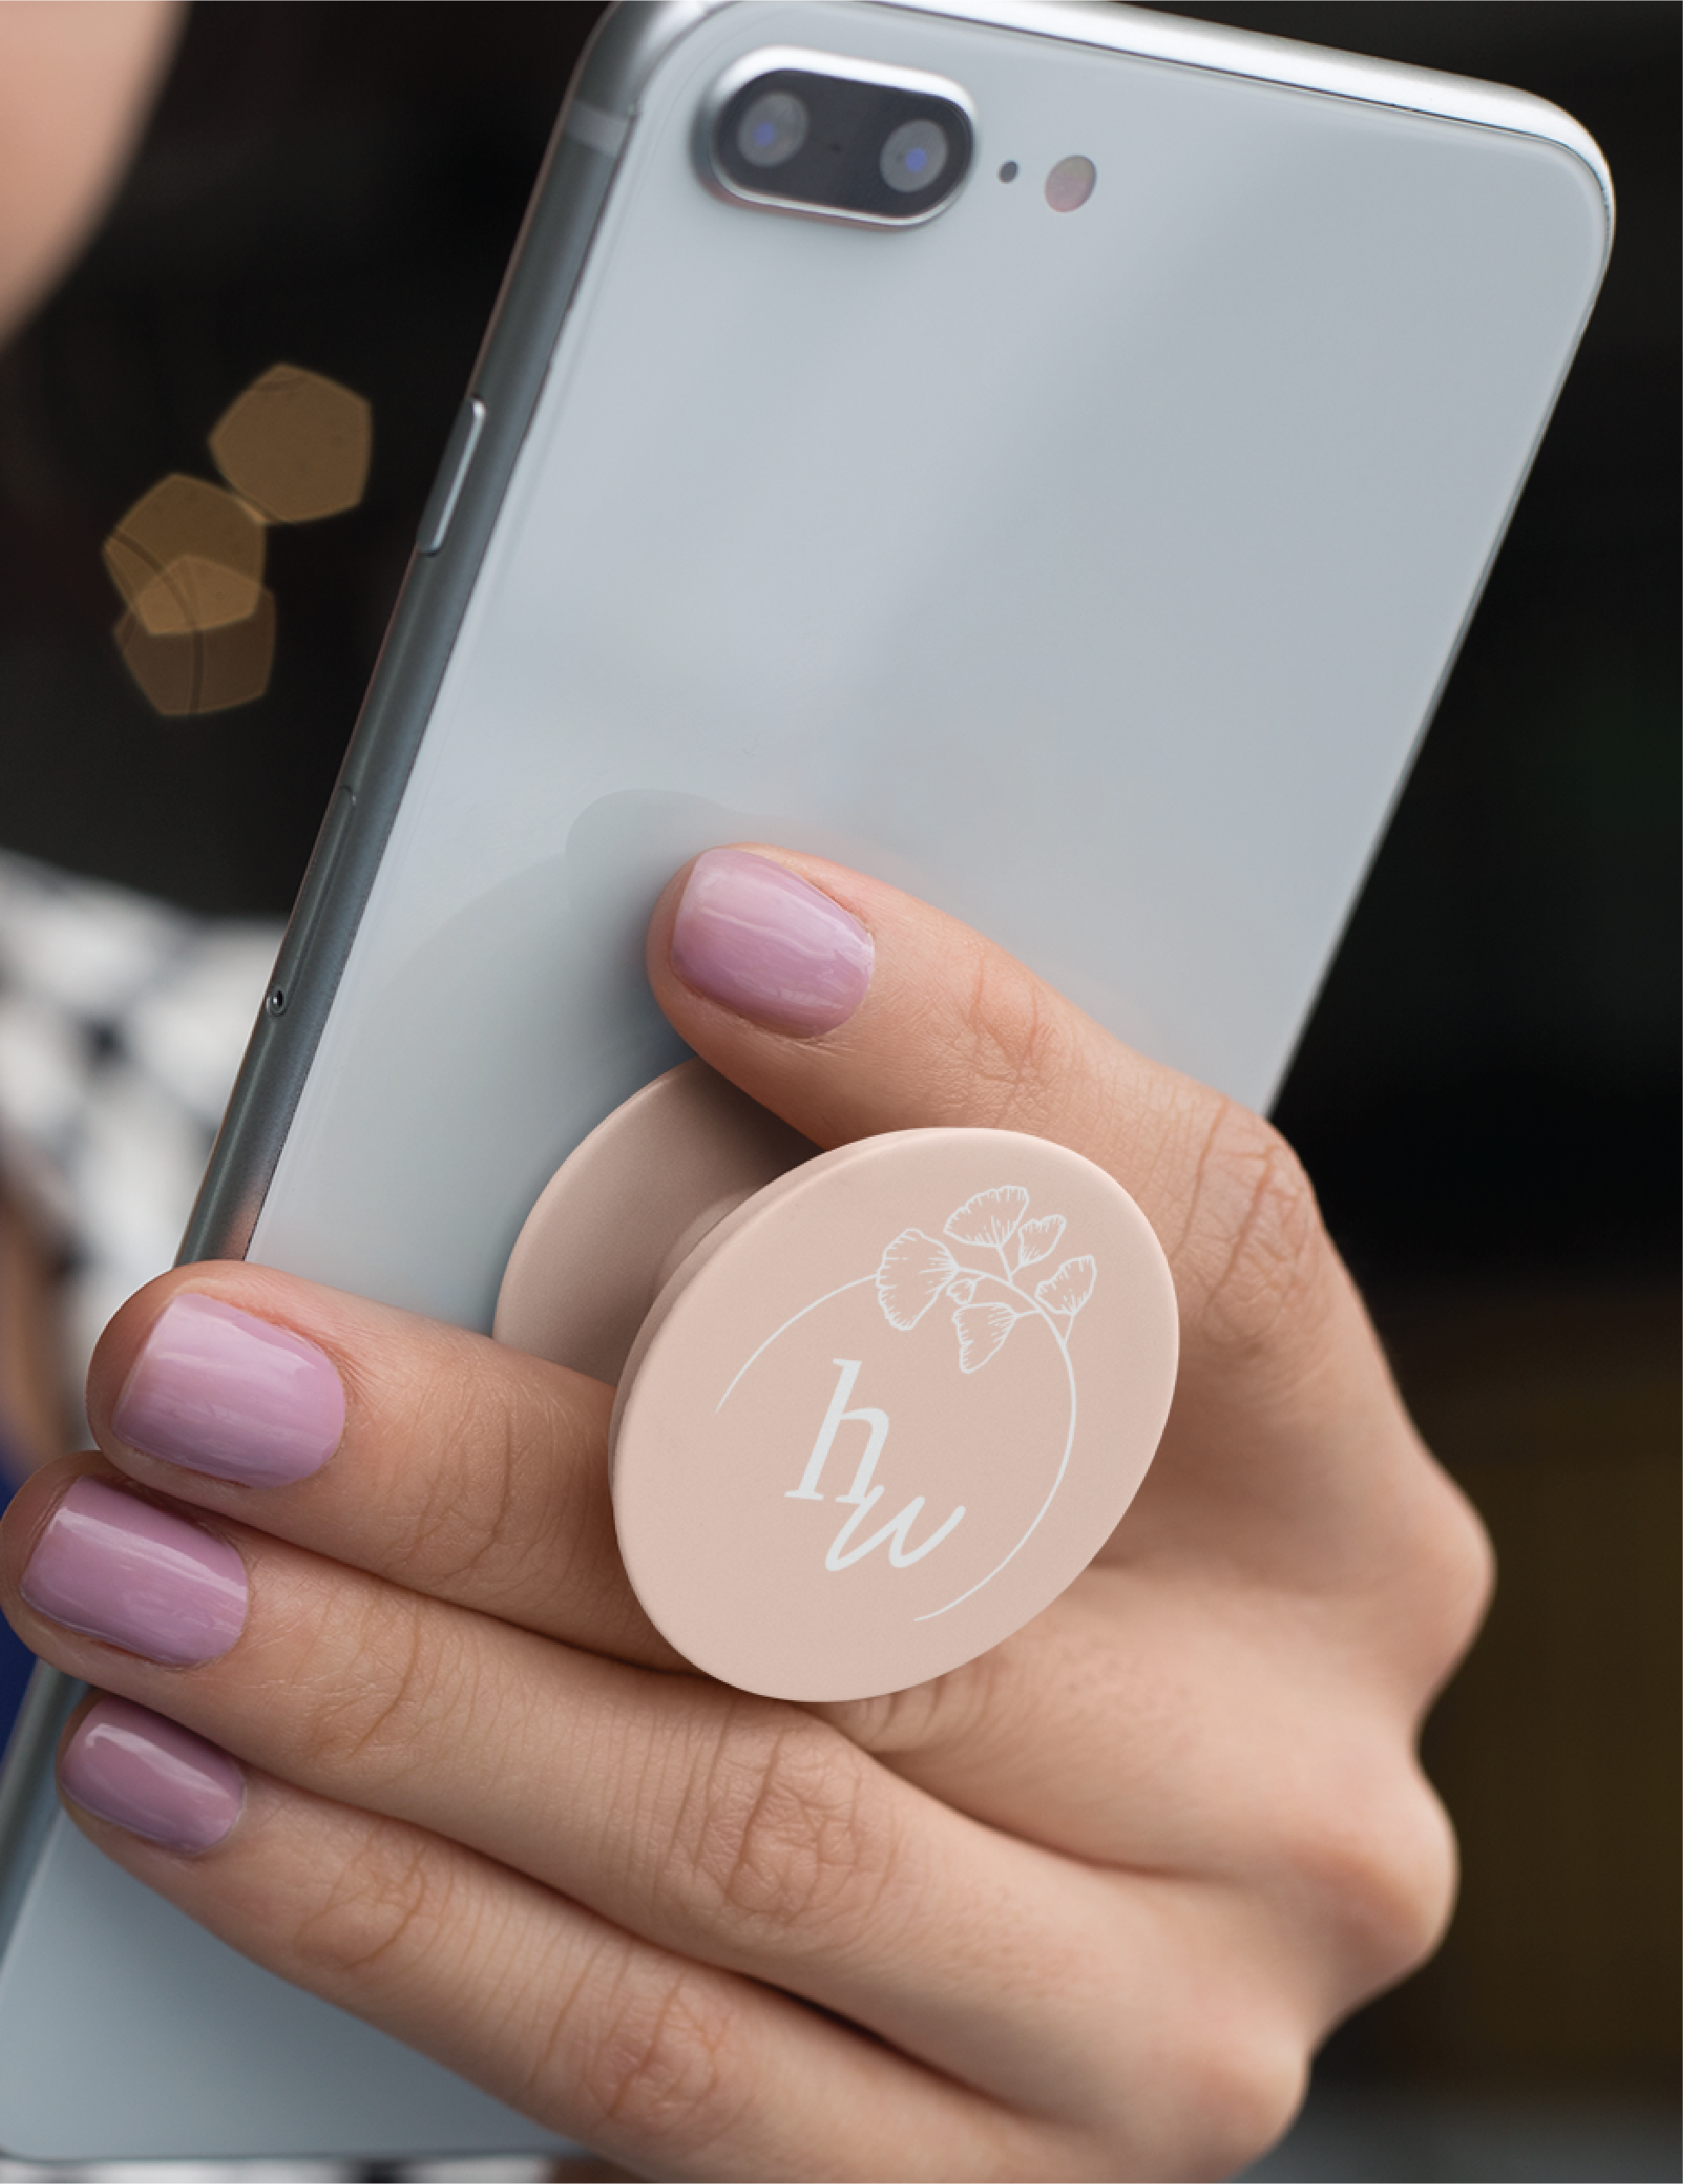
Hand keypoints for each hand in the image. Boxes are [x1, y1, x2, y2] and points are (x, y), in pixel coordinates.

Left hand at [0, 848, 1488, 2182]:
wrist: (995, 1893)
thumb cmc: (939, 1552)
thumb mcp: (958, 1410)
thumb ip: (814, 1277)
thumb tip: (497, 1148)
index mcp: (1337, 1511)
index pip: (1198, 1238)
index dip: (968, 1068)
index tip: (708, 925)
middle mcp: (1305, 1778)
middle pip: (890, 1569)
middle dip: (485, 1461)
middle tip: (195, 1357)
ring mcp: (1172, 2021)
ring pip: (741, 1822)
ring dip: (377, 1689)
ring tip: (118, 1555)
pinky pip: (653, 2063)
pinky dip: (388, 1910)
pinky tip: (192, 1785)